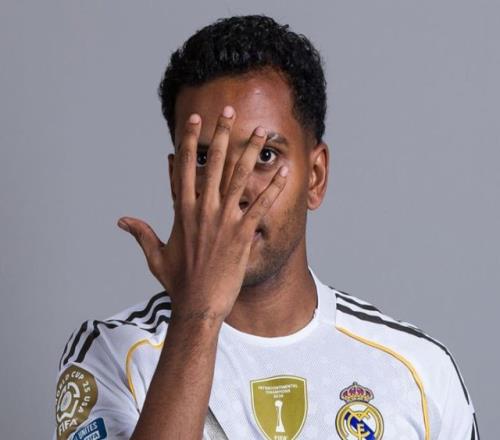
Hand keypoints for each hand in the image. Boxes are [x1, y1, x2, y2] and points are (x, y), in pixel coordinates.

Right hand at [117, 106, 288, 322]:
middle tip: (229, 111)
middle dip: (221, 134)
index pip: (184, 168)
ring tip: (260, 131)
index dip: (189, 142)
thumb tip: (122, 220)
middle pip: (212, 163)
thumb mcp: (155, 256)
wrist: (198, 306)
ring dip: (250, 152)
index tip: (193, 121)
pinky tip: (283, 171)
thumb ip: (141, 233)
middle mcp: (203, 210)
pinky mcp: (243, 234)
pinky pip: (261, 205)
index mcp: (182, 211)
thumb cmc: (178, 283)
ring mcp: (224, 220)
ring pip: (239, 177)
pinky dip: (273, 187)